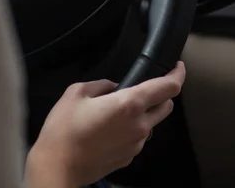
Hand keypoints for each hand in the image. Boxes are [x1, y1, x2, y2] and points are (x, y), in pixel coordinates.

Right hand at [25, 61, 185, 187]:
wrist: (56, 168)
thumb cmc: (63, 130)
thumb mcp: (77, 93)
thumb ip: (102, 85)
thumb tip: (113, 87)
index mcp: (130, 104)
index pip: (169, 87)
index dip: (178, 73)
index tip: (177, 67)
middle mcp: (140, 124)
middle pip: (167, 106)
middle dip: (161, 95)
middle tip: (144, 89)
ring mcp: (136, 144)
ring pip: (153, 123)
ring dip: (145, 114)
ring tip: (120, 112)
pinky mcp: (129, 157)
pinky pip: (138, 139)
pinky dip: (133, 130)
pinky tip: (112, 130)